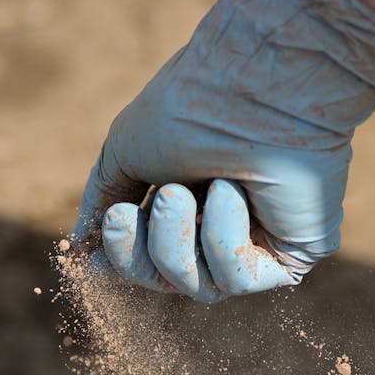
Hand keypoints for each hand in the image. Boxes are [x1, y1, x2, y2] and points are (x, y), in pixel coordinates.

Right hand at [70, 0, 374, 302]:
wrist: (249, 88)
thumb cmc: (189, 106)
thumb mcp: (128, 148)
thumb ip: (106, 197)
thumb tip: (80, 247)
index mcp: (192, 197)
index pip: (149, 256)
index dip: (121, 258)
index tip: (97, 248)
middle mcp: (229, 222)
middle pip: (169, 278)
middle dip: (140, 253)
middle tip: (130, 211)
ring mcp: (264, 241)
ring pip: (201, 286)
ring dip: (175, 241)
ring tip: (179, 191)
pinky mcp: (294, 254)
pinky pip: (239, 278)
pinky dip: (223, 238)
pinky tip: (231, 190)